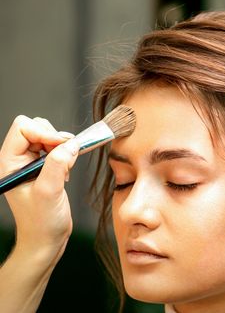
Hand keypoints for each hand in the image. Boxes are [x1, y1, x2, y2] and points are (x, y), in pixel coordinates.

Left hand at [0, 115, 79, 263]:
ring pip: (47, 136)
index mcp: (9, 162)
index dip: (44, 132)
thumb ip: (58, 164)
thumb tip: (71, 144)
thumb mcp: (48, 191)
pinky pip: (55, 148)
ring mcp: (30, 163)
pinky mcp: (42, 167)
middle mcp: (17, 160)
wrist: (45, 239)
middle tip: (64, 156)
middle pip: (36, 128)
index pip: (23, 128)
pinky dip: (64, 154)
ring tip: (64, 167)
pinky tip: (64, 172)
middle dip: (54, 138)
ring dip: (60, 147)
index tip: (61, 145)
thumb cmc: (40, 222)